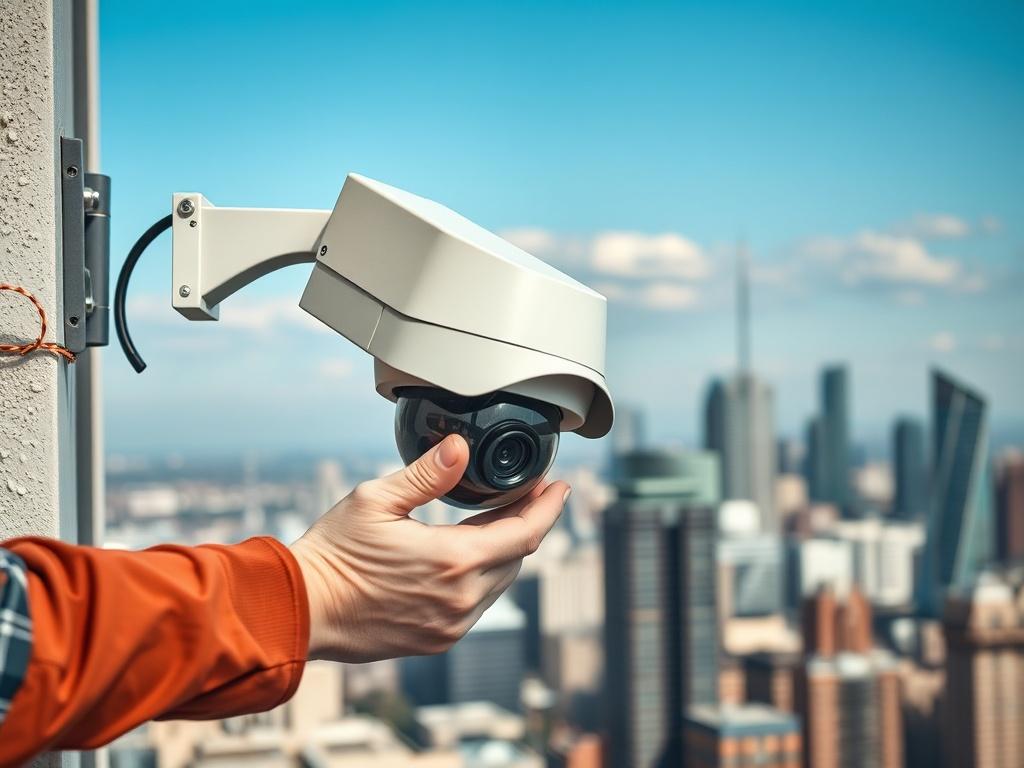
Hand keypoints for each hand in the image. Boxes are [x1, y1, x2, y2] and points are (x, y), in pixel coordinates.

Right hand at [290, 434, 569, 661]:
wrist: (301, 609)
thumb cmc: (333, 554)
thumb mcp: (376, 499)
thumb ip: (426, 474)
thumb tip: (460, 448)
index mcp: (452, 561)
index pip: (524, 534)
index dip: (548, 508)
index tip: (559, 488)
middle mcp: (460, 599)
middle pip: (517, 557)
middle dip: (526, 523)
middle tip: (527, 494)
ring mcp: (449, 625)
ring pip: (500, 583)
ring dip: (505, 551)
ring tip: (498, 519)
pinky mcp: (436, 640)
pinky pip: (478, 605)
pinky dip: (483, 576)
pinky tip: (468, 555)